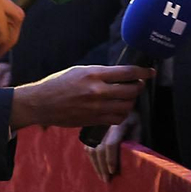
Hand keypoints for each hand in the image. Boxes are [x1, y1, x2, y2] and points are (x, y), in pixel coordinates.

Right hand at [10, 64, 151, 130]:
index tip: (150, 71)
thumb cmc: (58, 83)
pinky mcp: (93, 120)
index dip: (143, 72)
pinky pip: (116, 119)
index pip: (127, 72)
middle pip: (131, 90)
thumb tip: (121, 74)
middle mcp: (97, 91)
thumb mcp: (80, 71)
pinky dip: (122, 113)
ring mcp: (96, 108)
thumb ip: (100, 73)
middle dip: (139, 87)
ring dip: (131, 101)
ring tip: (128, 96)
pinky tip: (119, 108)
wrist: (41, 103)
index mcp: (94, 74)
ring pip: (126, 106)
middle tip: (138, 83)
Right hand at [87, 113, 137, 182]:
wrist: (119, 102)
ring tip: (102, 176)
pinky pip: (87, 146)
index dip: (111, 159)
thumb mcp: (138, 125)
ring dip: (96, 165)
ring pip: (91, 149)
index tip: (113, 171)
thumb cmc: (132, 117)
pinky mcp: (90, 130)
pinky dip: (92, 159)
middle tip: (107, 179)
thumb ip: (135, 139)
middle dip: (102, 166)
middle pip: (99, 149)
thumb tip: (132, 157)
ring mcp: (94, 127)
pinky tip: (97, 167)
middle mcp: (103, 125)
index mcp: (117, 123)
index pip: (110, 144)